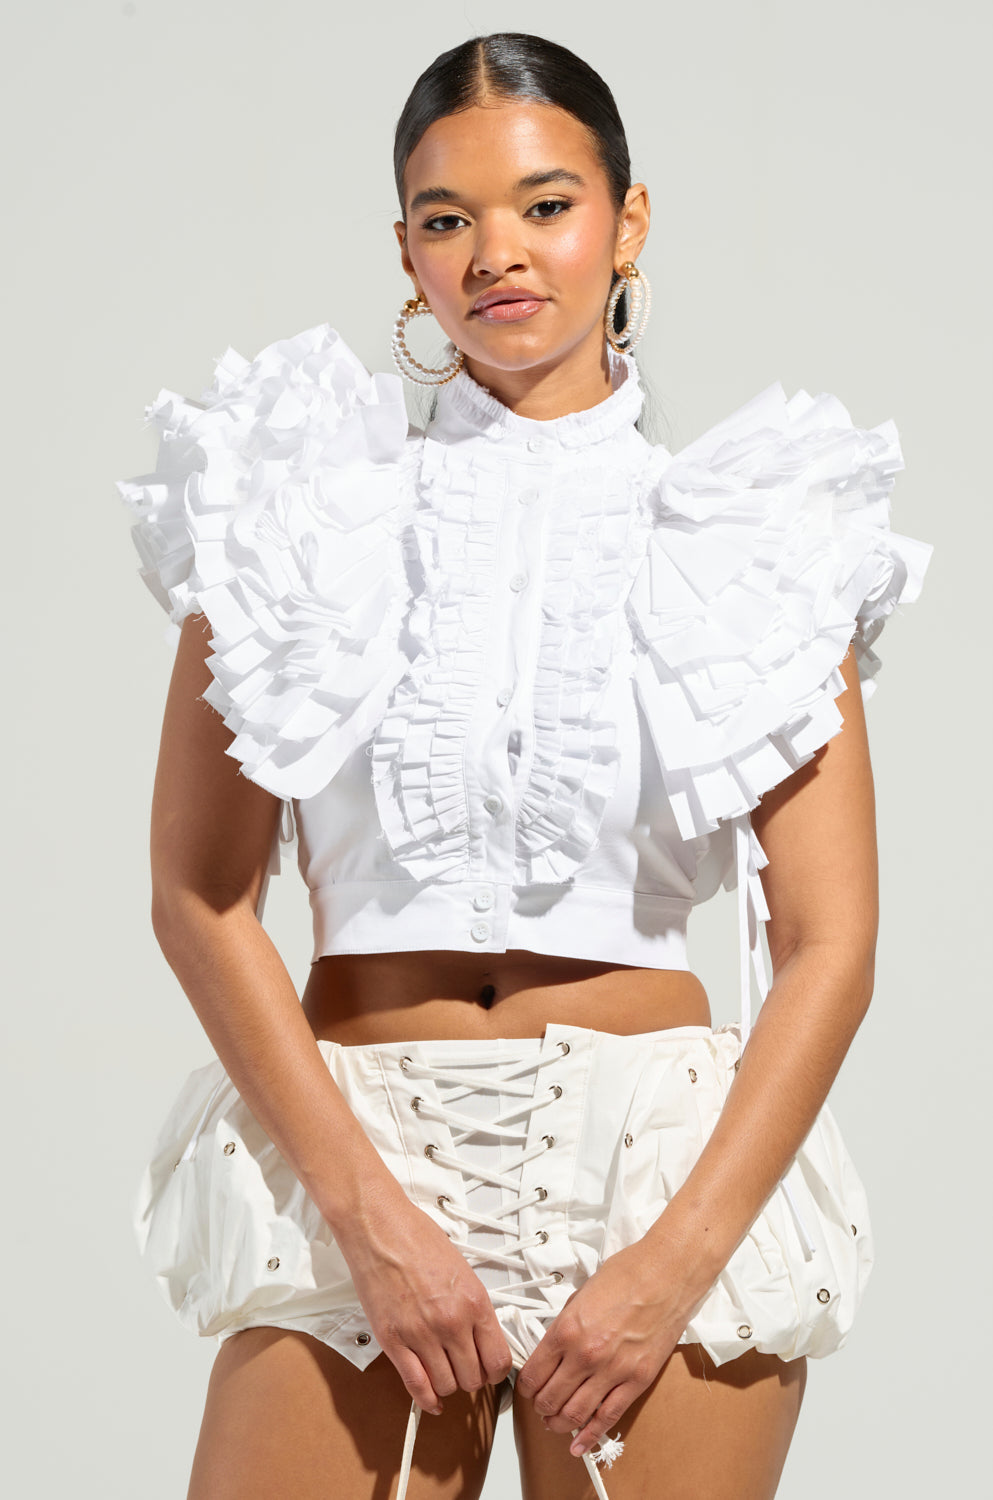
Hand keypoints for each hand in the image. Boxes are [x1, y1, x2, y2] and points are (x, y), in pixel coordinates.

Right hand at [335, 1188, 512, 1415]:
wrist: (379, 1227)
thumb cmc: (417, 1238)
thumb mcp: (462, 1269)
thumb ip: (474, 1306)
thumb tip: (483, 1336)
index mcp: (475, 1301)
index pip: (498, 1360)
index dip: (496, 1372)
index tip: (491, 1371)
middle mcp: (452, 1322)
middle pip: (473, 1378)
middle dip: (471, 1378)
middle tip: (465, 1369)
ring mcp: (421, 1334)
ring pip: (446, 1385)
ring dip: (447, 1384)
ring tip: (444, 1371)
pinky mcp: (393, 1341)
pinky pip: (415, 1385)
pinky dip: (425, 1399)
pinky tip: (430, 1399)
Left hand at [515, 1236, 708, 1457]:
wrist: (667, 1274)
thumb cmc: (626, 1275)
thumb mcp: (581, 1295)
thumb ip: (565, 1326)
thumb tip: (553, 1350)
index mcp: (567, 1329)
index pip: (533, 1373)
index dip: (525, 1387)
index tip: (527, 1389)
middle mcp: (586, 1355)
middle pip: (550, 1398)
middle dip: (540, 1407)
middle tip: (540, 1407)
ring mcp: (613, 1371)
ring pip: (575, 1414)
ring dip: (559, 1424)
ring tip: (555, 1423)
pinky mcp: (638, 1380)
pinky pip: (608, 1417)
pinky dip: (590, 1435)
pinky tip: (579, 1444)